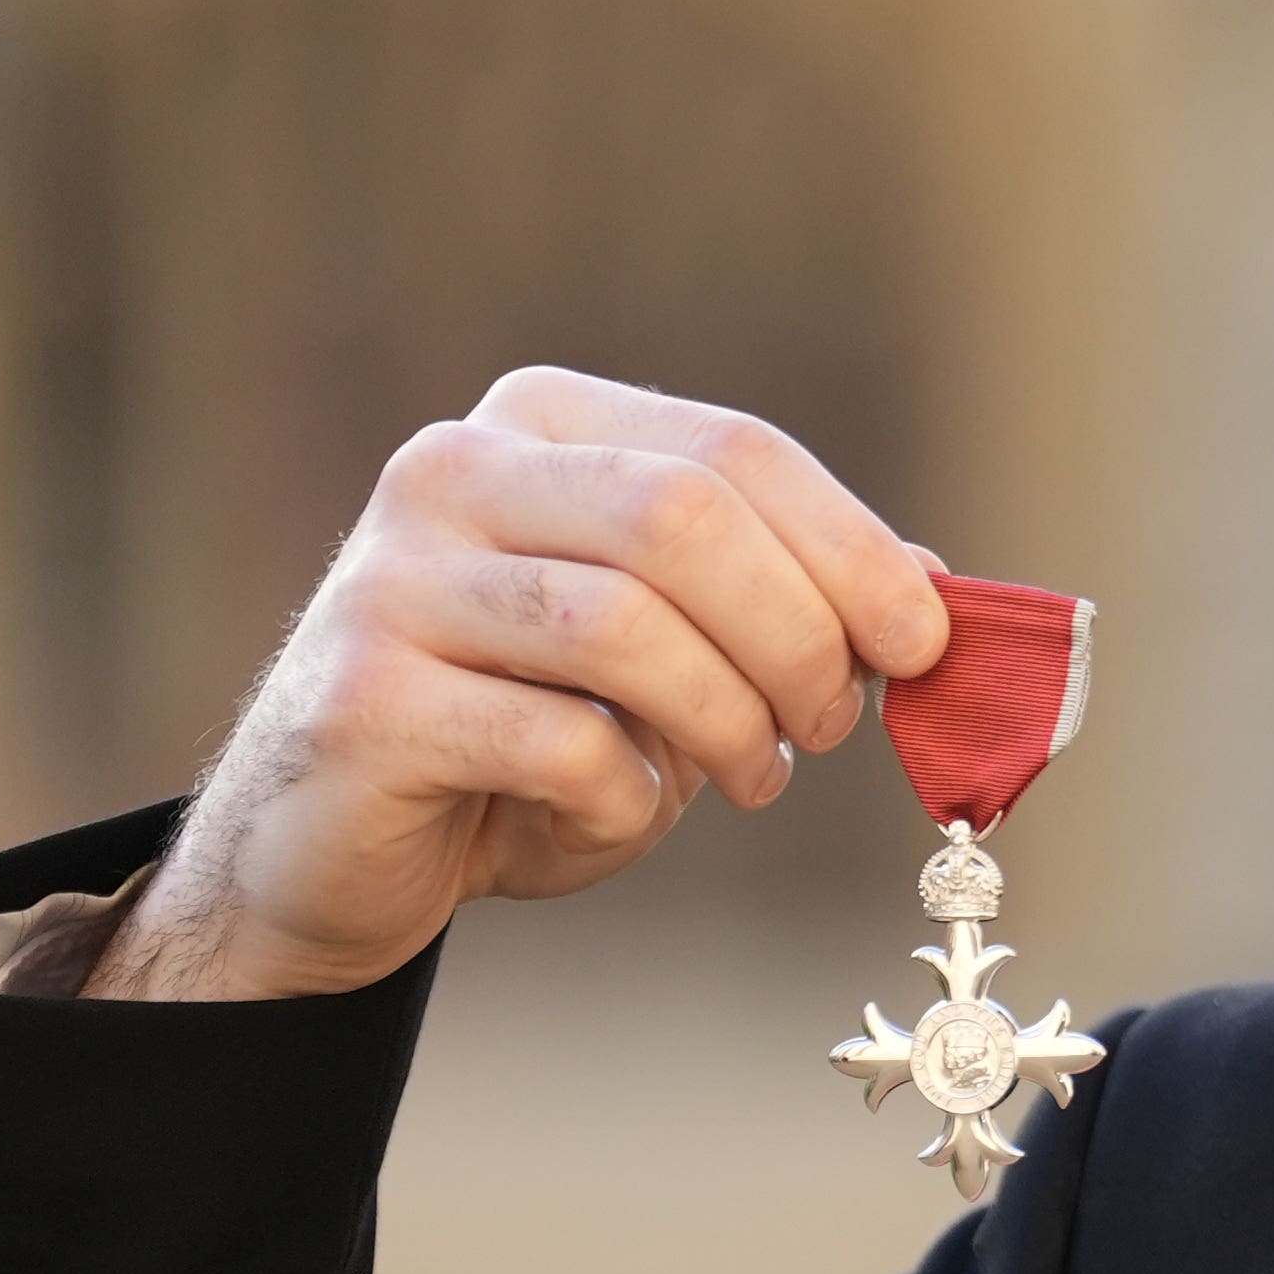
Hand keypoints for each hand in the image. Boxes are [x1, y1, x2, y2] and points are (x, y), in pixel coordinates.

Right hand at [91, 368, 950, 1002]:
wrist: (331, 849)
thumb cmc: (527, 738)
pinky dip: (626, 798)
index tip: (925, 644)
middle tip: (829, 727)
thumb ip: (784, 602)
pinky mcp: (362, 703)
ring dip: (727, 723)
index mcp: (539, 424)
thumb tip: (941, 594)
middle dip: (798, 636)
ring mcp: (392, 582)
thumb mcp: (672, 653)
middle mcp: (452, 473)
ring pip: (624, 627)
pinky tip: (617, 815)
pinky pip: (558, 743)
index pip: (733, 450)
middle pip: (684, 519)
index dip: (852, 548)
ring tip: (750, 776)